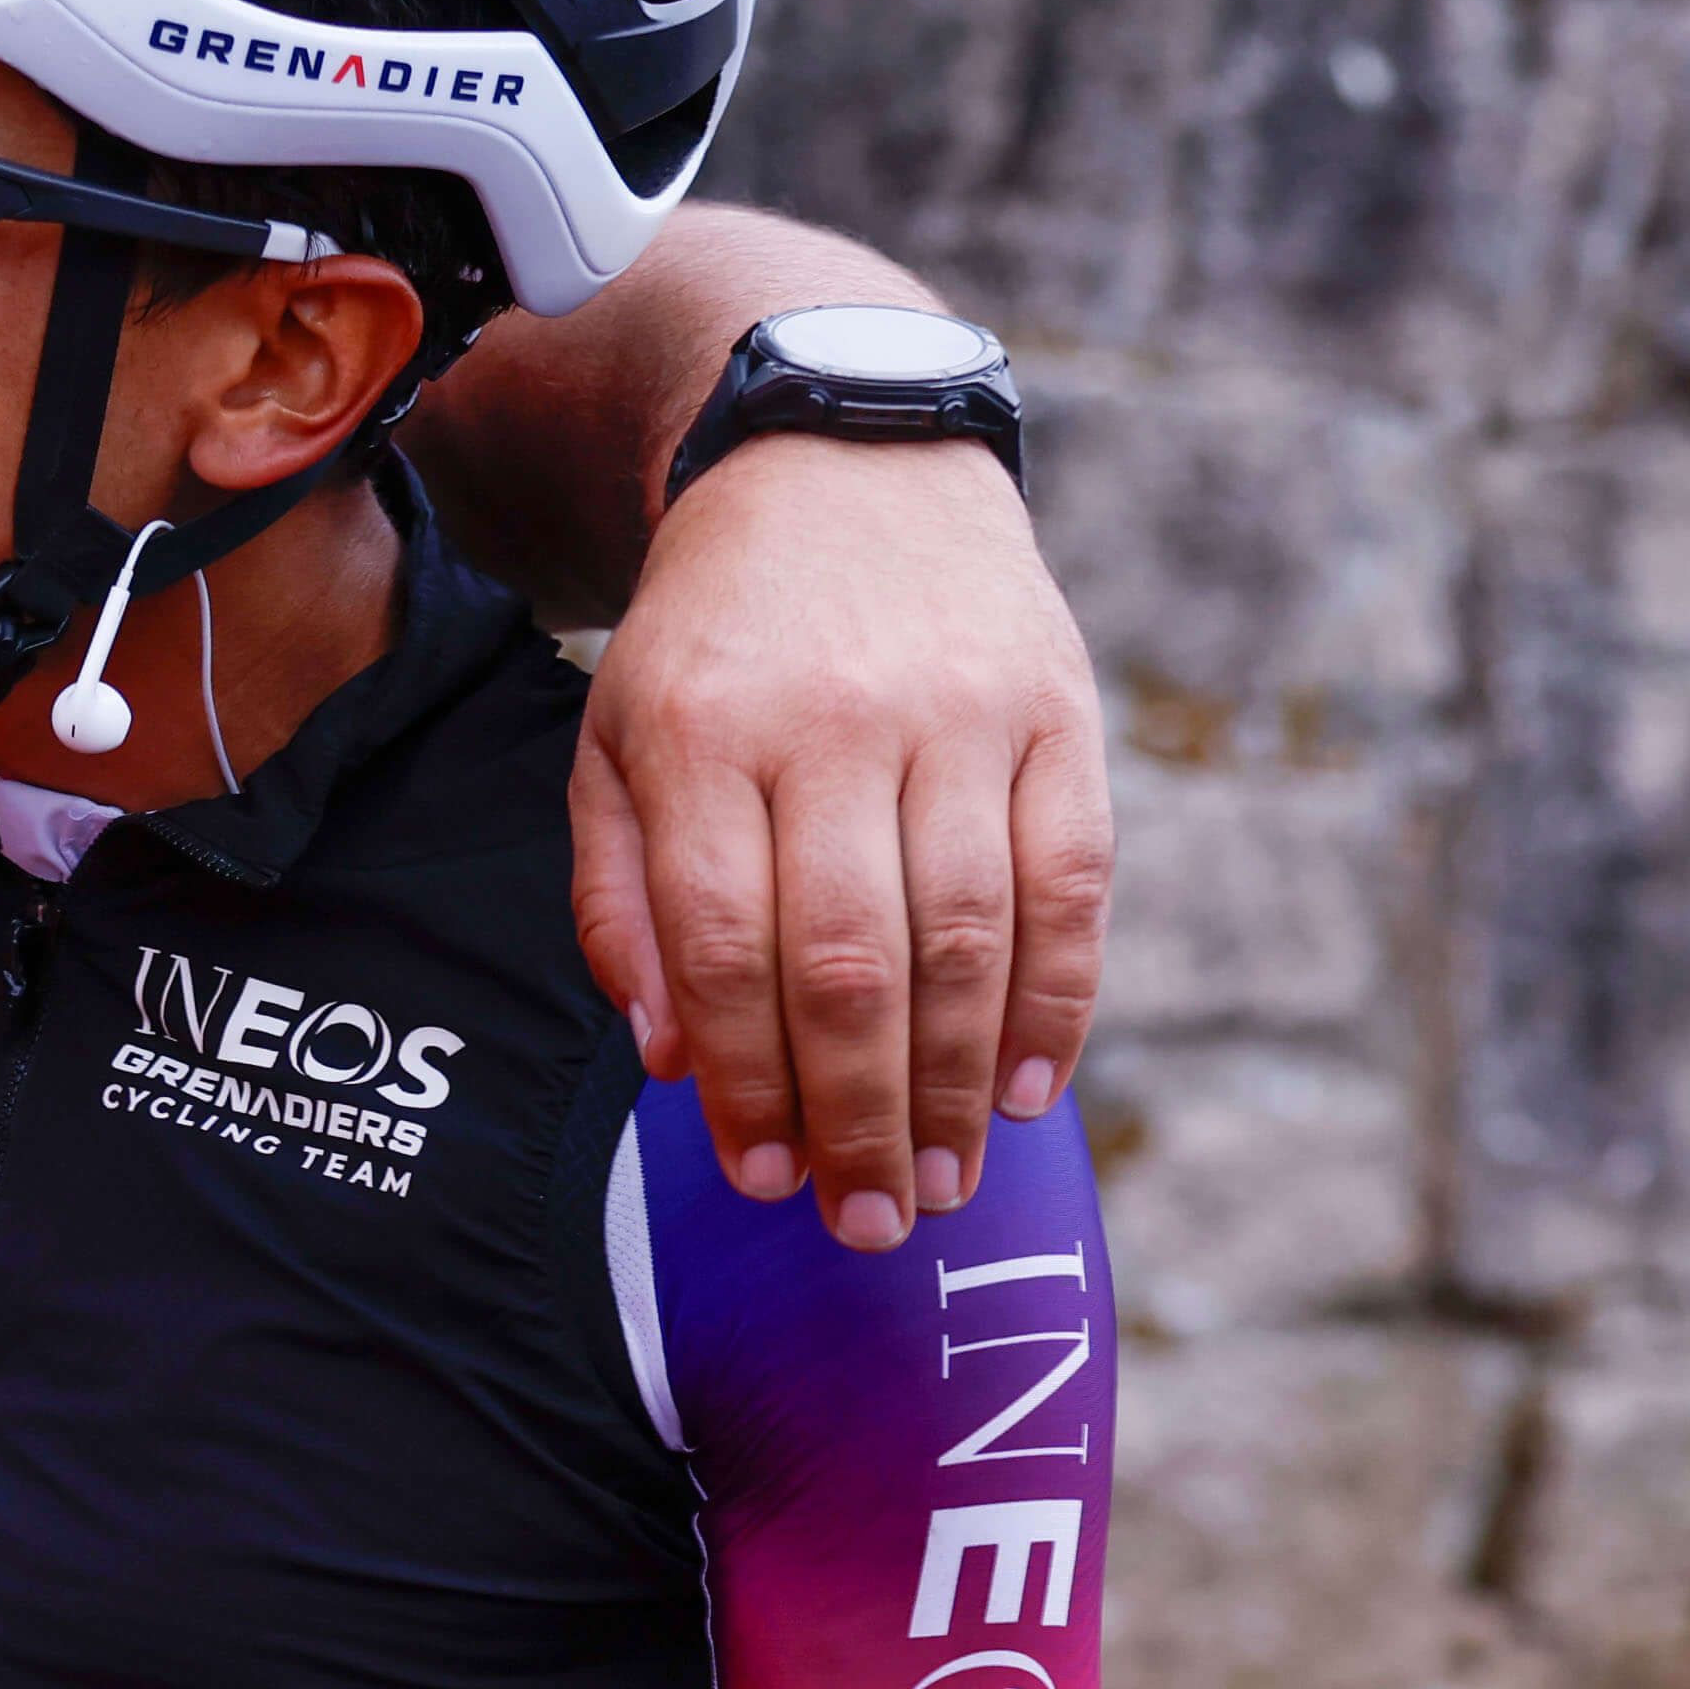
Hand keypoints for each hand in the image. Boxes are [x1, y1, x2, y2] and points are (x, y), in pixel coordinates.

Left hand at [569, 435, 1110, 1245]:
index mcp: (699, 731)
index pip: (725, 940)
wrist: (840, 464)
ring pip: (967, 933)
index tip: (761, 1178)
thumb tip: (671, 1059)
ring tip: (945, 1182)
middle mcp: (832, 720)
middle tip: (869, 1223)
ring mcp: (959, 712)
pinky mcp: (1060, 707)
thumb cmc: (712, 641)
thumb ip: (622, 897)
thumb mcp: (616, 742)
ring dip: (962, 1083)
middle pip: (851, 957)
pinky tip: (1033, 1087)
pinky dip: (1059, 997)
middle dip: (860, 1112)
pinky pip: (1073, 879)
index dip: (747, 1079)